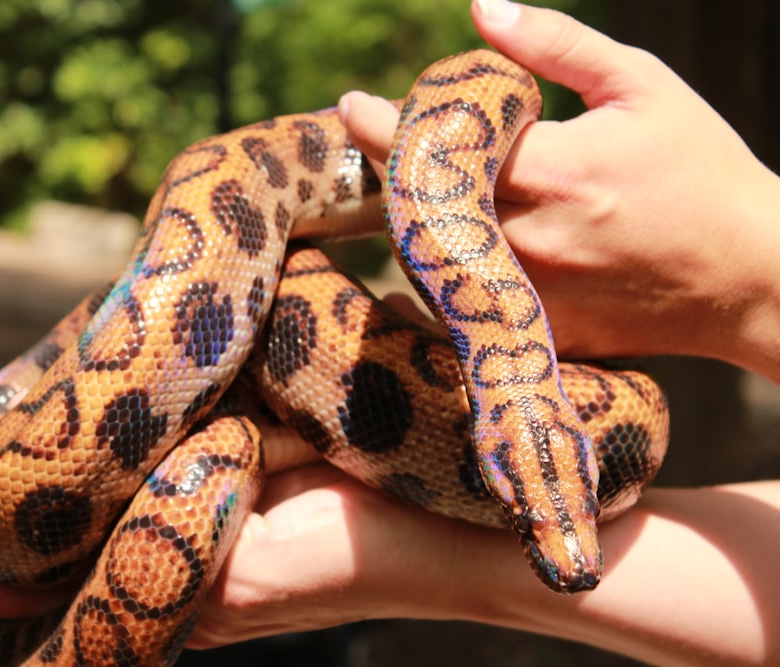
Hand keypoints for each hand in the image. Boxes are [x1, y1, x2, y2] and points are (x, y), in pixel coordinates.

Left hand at [340, 0, 779, 381]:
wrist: (750, 276)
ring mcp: (527, 294)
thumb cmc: (701, 170)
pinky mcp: (534, 330)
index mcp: (551, 170)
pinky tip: (437, 243)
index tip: (352, 105)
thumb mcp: (642, 86)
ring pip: (428, 255)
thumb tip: (480, 8)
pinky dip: (438, 269)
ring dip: (407, 216)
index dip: (379, 124)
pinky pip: (459, 304)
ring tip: (409, 184)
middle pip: (416, 203)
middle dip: (387, 169)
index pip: (435, 144)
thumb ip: (557, 45)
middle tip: (378, 142)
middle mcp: (527, 239)